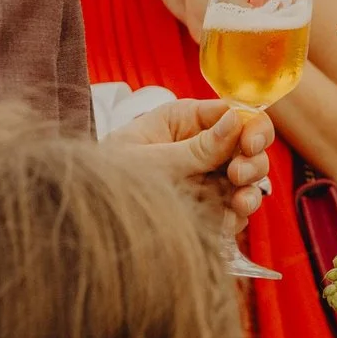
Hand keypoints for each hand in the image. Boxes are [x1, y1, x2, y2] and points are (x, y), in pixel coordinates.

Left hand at [112, 98, 275, 234]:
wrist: (84, 216)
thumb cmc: (106, 176)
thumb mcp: (151, 160)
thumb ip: (196, 147)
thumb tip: (236, 120)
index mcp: (185, 120)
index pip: (233, 114)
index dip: (252, 127)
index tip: (250, 146)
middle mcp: (200, 145)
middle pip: (247, 147)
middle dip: (252, 162)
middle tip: (239, 176)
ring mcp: (203, 177)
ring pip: (245, 181)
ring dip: (249, 193)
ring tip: (239, 204)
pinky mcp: (203, 207)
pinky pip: (231, 210)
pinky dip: (234, 217)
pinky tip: (224, 223)